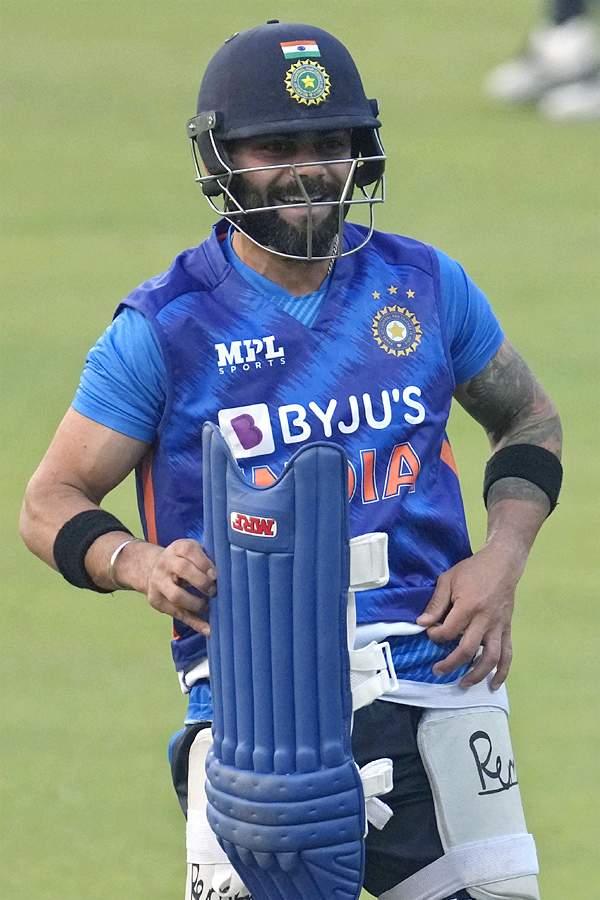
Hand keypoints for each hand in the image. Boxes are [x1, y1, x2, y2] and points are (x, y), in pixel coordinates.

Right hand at [123, 538, 215, 635]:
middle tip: (214, 591)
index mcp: (177, 548)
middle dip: (201, 582)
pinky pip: (177, 614)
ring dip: (197, 604)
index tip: (216, 575)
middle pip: (183, 570)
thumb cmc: (183, 560)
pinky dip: (195, 623)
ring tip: (210, 607)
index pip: (190, 551)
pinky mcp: (157, 601)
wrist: (151, 568)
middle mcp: (165, 564)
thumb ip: (208, 558)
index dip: (204, 563)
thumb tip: (230, 573)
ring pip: (177, 596)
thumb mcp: (193, 551)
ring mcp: (158, 583)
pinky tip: (208, 629)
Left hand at [416, 541, 518, 689]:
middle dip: (450, 663)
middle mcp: (485, 620)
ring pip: (491, 658)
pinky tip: (494, 684)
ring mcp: (498, 626)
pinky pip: (508, 654)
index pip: (448, 632)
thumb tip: (421, 623)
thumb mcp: (448, 579)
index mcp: (468, 606)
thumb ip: (436, 603)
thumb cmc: (472, 570)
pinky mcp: (507, 629)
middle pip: (467, 650)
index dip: (435, 636)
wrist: (502, 564)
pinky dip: (503, 672)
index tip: (430, 633)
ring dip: (477, 674)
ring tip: (463, 684)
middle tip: (437, 670)